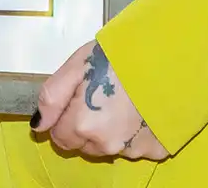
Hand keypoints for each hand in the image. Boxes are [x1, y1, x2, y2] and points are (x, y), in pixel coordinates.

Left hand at [35, 41, 167, 160]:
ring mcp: (134, 151)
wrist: (169, 57)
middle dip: (85, 126)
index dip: (64, 117)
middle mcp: (107, 145)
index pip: (59, 137)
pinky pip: (136, 147)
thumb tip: (38, 125)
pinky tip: (141, 109)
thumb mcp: (75, 66)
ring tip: (123, 100)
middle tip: (100, 96)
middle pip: (84, 145)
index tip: (77, 98)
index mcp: (83, 125)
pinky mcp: (157, 150)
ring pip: (109, 147)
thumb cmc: (118, 56)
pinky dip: (135, 133)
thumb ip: (52, 98)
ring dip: (109, 131)